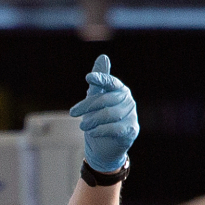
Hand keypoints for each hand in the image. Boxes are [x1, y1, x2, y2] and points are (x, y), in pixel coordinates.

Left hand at [69, 55, 137, 173]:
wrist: (105, 147)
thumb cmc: (99, 120)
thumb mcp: (95, 99)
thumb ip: (98, 82)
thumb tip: (103, 56)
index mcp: (120, 89)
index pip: (110, 82)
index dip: (101, 79)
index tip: (88, 78)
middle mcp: (128, 100)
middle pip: (105, 99)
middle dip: (86, 106)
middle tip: (73, 113)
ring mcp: (132, 115)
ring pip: (109, 114)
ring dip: (92, 120)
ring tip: (83, 125)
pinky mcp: (132, 130)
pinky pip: (115, 128)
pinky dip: (101, 130)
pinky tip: (93, 132)